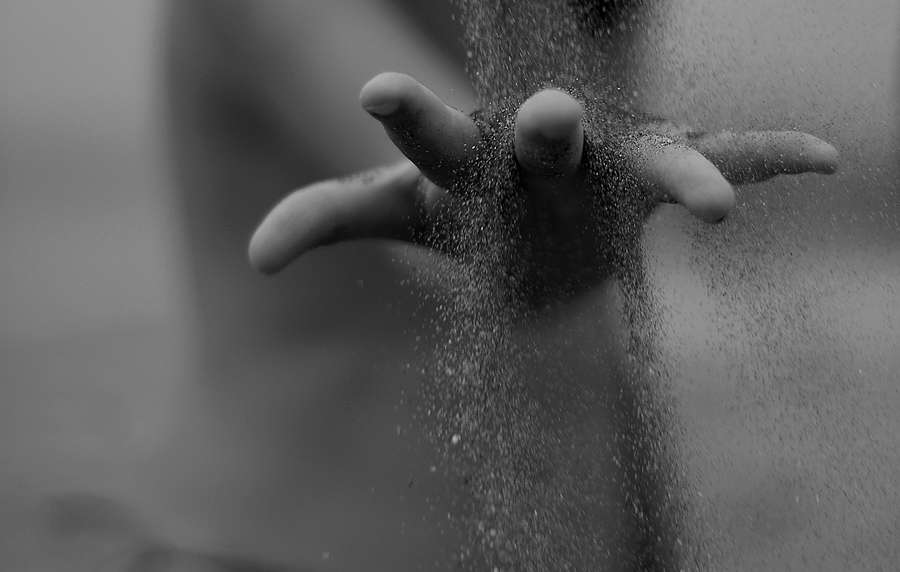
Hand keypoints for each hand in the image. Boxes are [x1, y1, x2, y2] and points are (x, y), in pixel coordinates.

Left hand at [248, 72, 836, 300]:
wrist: (531, 203)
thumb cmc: (462, 204)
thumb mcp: (395, 208)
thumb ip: (328, 213)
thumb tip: (254, 260)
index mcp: (470, 158)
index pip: (433, 136)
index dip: (409, 116)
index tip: (376, 95)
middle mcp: (539, 150)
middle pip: (545, 138)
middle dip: (548, 132)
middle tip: (548, 119)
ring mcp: (605, 163)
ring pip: (649, 161)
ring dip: (685, 179)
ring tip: (716, 211)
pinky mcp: (657, 176)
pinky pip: (721, 162)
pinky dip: (770, 160)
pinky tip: (825, 163)